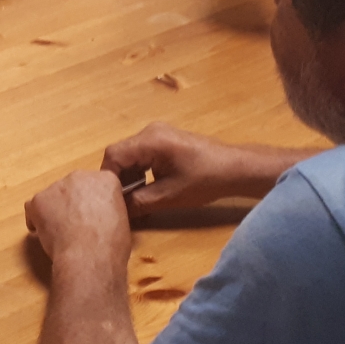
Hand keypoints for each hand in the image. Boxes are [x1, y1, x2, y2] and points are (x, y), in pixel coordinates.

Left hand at [24, 169, 130, 266]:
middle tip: (76, 224)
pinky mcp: (39, 199)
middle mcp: (80, 176)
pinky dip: (37, 219)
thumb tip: (98, 216)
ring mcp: (57, 186)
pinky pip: (33, 207)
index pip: (97, 185)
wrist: (89, 255)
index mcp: (105, 179)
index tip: (92, 215)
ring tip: (61, 233)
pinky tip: (45, 235)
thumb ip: (108, 209)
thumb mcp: (122, 220)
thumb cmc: (110, 244)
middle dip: (73, 203)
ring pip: (53, 196)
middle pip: (73, 187)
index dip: (93, 202)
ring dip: (55, 210)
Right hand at [101, 122, 304, 217]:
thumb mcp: (168, 196)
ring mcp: (157, 134)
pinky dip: (140, 172)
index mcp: (150, 140)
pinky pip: (142, 154)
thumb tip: (117, 212)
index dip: (108, 179)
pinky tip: (147, 189)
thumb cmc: (205, 180)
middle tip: (121, 203)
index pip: (114, 155)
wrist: (236, 168)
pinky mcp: (165, 140)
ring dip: (129, 177)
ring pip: (130, 155)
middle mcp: (149, 131)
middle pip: (120, 154)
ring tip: (134, 199)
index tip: (110, 200)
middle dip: (119, 179)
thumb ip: (139, 203)